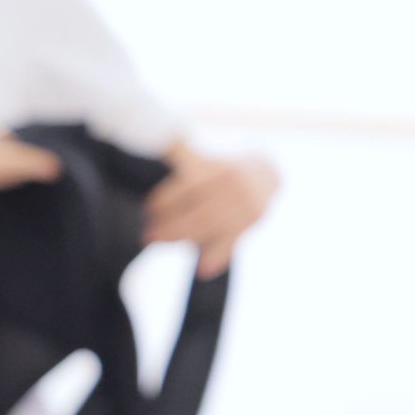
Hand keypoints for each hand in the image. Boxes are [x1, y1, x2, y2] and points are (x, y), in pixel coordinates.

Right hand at [0, 114, 61, 203]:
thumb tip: (12, 147)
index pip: (10, 161)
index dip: (33, 164)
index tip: (54, 168)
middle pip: (8, 173)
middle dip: (27, 167)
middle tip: (50, 167)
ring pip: (0, 179)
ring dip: (14, 171)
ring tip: (27, 164)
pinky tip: (2, 167)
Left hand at [143, 150, 277, 275]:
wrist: (267, 172)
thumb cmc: (223, 167)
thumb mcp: (205, 157)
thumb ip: (182, 154)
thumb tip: (159, 143)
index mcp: (221, 168)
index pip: (189, 185)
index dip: (166, 199)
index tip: (148, 209)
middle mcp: (236, 187)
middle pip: (197, 212)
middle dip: (169, 225)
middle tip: (146, 235)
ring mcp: (246, 206)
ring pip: (209, 228)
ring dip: (181, 238)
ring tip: (157, 241)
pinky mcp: (252, 223)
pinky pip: (231, 243)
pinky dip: (217, 257)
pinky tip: (202, 270)